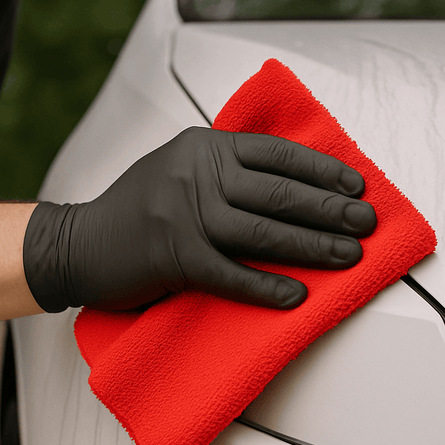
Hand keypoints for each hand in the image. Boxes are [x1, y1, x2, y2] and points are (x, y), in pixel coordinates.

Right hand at [22, 126, 375, 311]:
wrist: (77, 244)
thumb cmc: (134, 209)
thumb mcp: (178, 168)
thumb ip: (224, 168)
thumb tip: (290, 184)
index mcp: (201, 148)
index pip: (276, 155)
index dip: (321, 171)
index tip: (355, 187)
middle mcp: (195, 175)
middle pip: (279, 193)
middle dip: (329, 210)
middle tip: (366, 224)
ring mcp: (184, 216)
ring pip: (264, 232)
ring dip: (313, 246)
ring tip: (349, 256)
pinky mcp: (174, 259)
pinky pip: (232, 276)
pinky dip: (267, 287)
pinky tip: (297, 295)